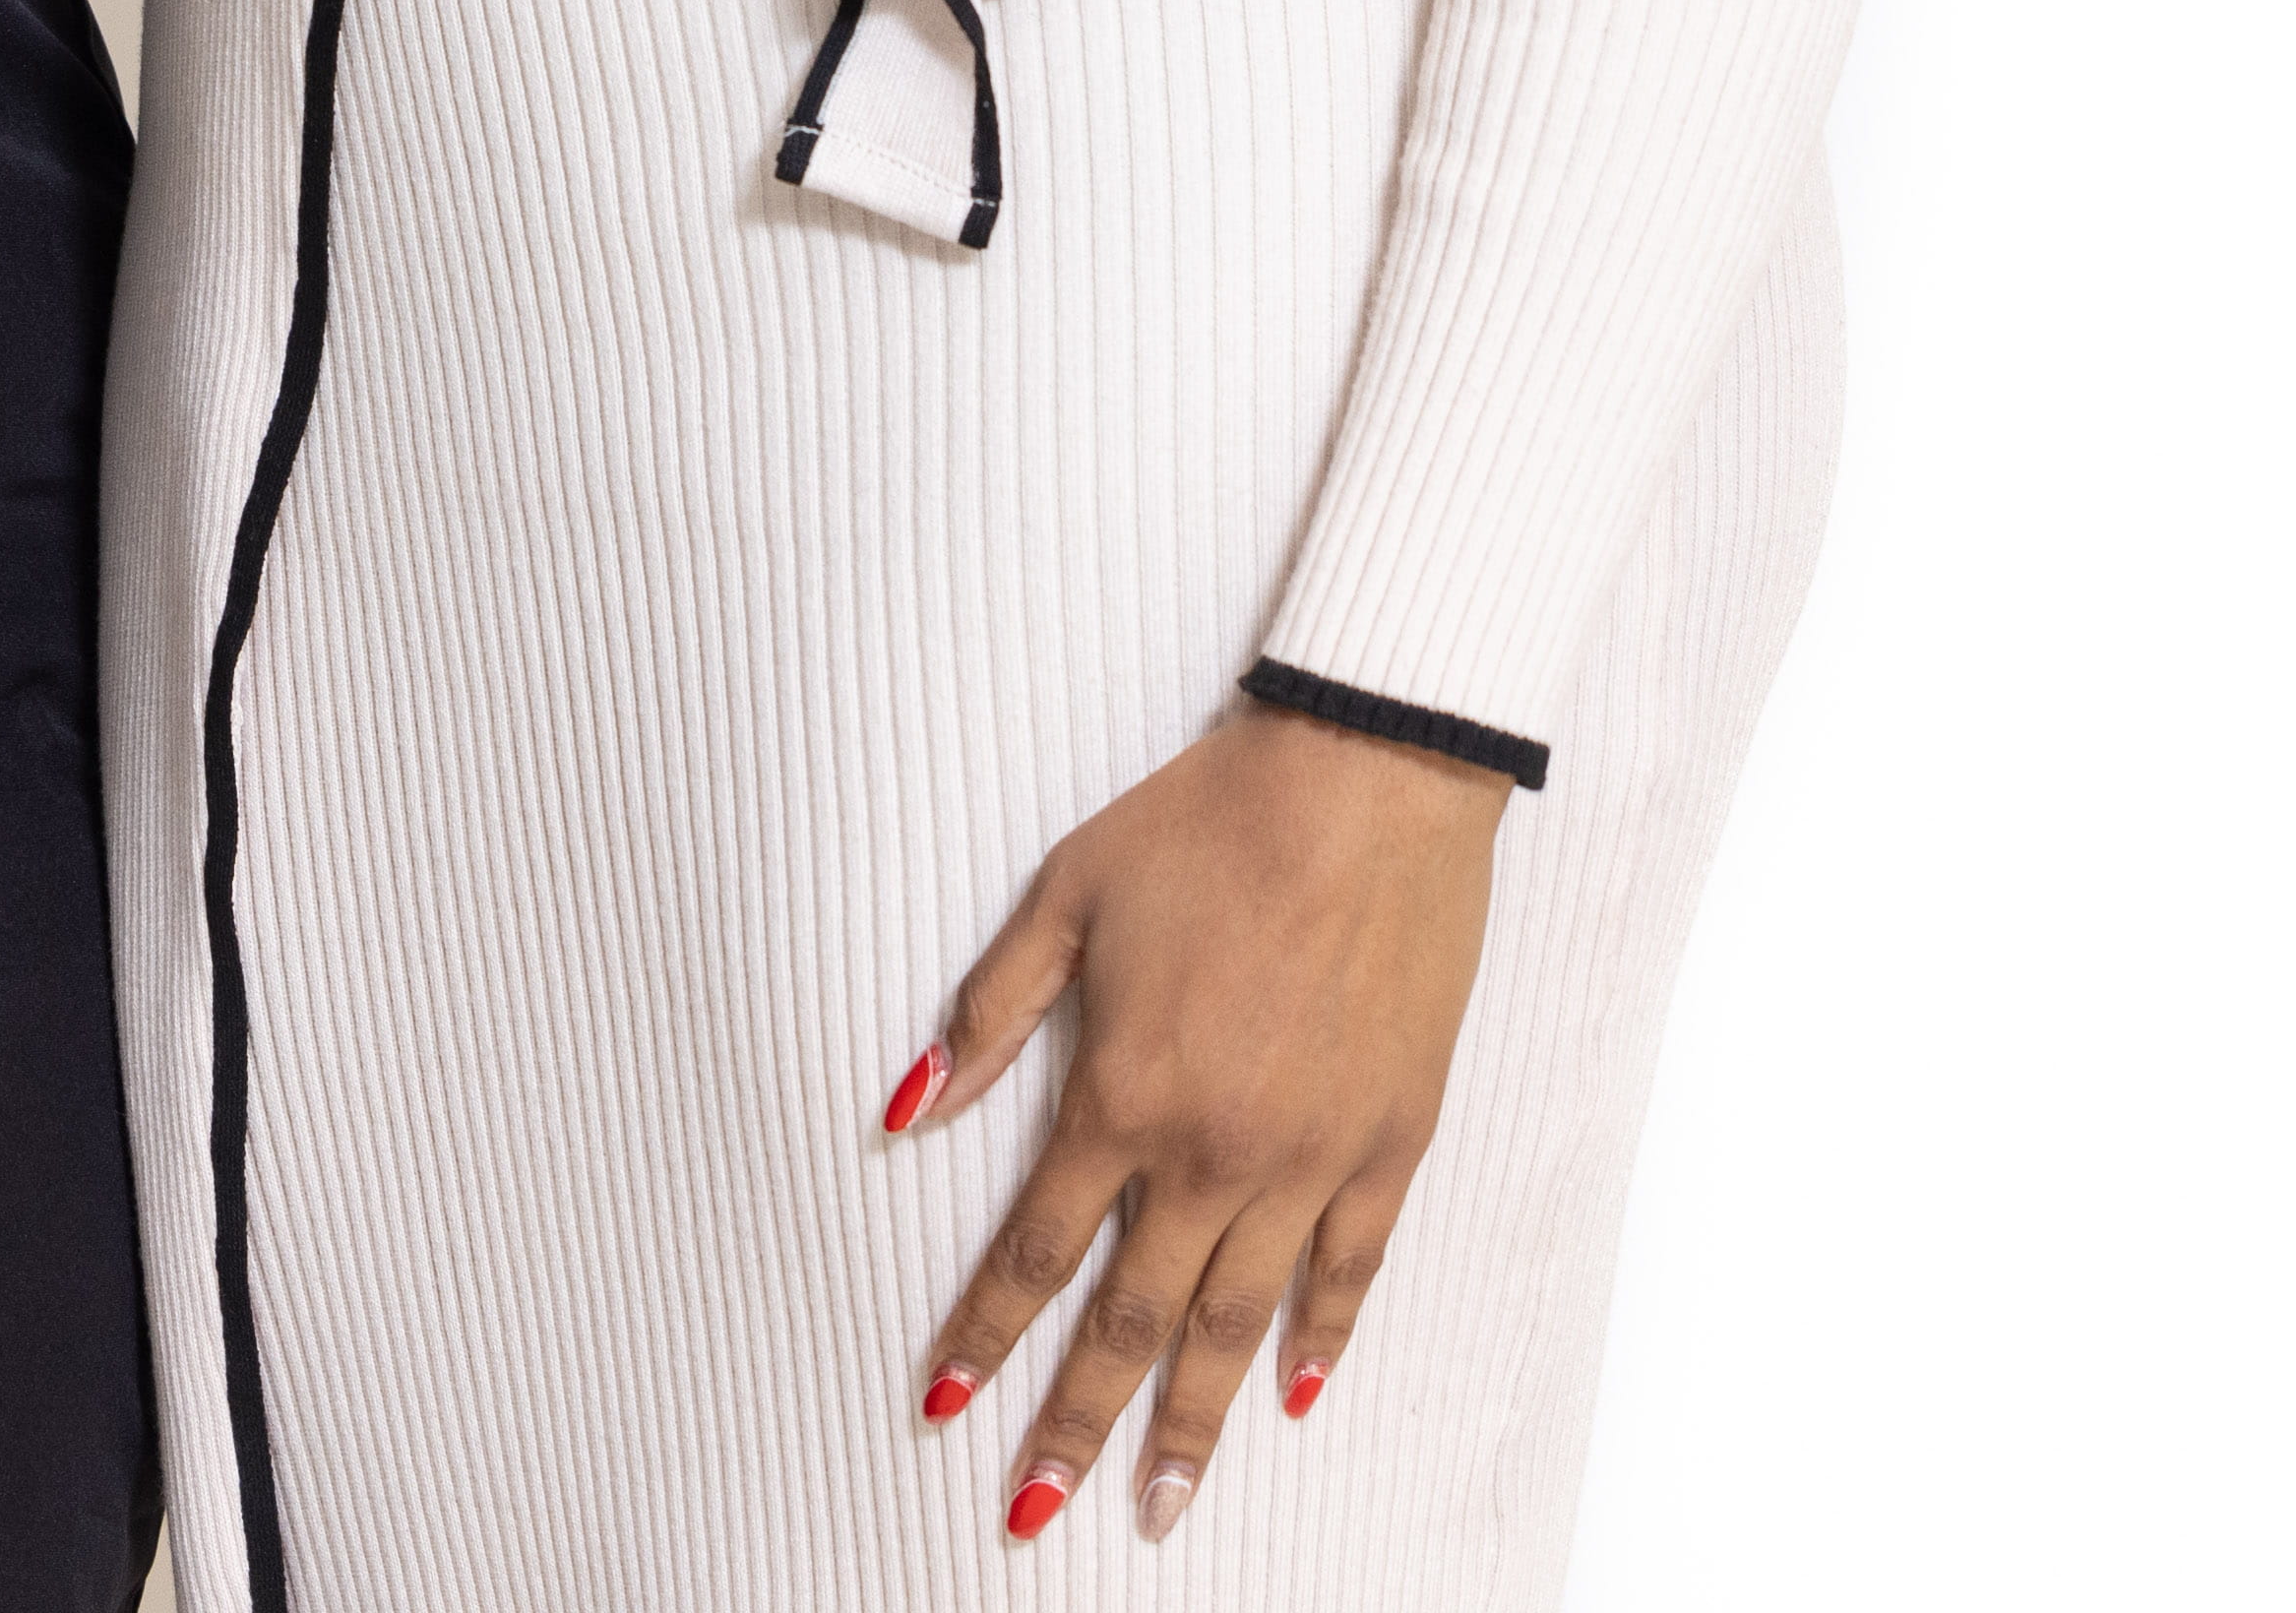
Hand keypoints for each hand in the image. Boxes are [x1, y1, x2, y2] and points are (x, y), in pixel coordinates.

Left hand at [899, 702, 1506, 1543]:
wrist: (1363, 781)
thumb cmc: (1203, 822)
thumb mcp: (1063, 896)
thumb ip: (988, 1017)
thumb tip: (904, 1111)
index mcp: (1124, 1095)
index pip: (1038, 1251)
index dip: (984, 1334)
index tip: (941, 1408)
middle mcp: (1216, 1150)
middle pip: (1133, 1321)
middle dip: (1079, 1426)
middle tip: (1037, 1514)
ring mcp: (1312, 1155)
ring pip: (1241, 1324)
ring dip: (1194, 1423)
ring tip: (1163, 1507)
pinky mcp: (1392, 1140)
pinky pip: (1352, 1268)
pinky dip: (1322, 1338)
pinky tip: (1294, 1398)